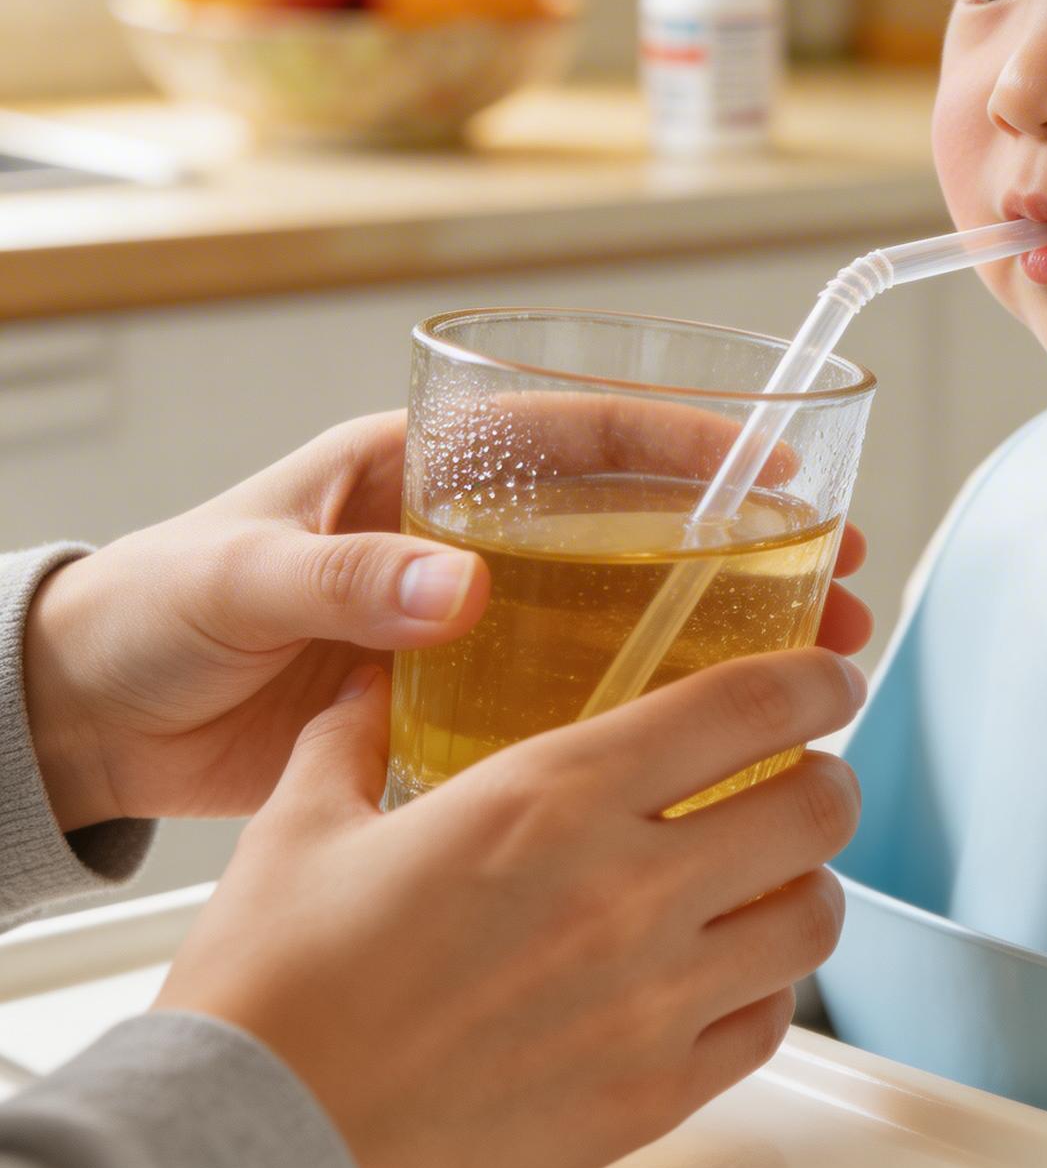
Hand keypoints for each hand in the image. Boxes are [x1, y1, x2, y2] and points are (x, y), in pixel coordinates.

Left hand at [22, 411, 873, 829]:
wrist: (89, 722)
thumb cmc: (151, 611)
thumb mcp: (239, 575)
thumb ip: (342, 576)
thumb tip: (458, 590)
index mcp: (426, 465)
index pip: (580, 431)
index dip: (686, 442)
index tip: (775, 468)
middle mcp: (470, 532)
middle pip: (638, 523)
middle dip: (745, 542)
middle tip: (835, 573)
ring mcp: (473, 618)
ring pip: (626, 609)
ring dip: (719, 627)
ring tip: (809, 659)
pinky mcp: (460, 696)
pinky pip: (575, 691)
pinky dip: (647, 707)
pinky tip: (708, 736)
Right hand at [158, 646, 864, 1167]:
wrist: (246, 1151)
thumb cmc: (269, 995)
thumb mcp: (301, 826)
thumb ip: (356, 735)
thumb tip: (372, 682)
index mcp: (555, 796)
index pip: (748, 705)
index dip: (814, 679)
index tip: (829, 676)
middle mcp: (628, 888)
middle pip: (817, 806)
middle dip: (825, 778)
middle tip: (805, 775)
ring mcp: (651, 1000)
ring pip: (815, 918)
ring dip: (806, 885)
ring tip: (771, 877)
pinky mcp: (648, 1098)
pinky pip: (769, 1026)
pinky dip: (767, 990)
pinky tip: (726, 976)